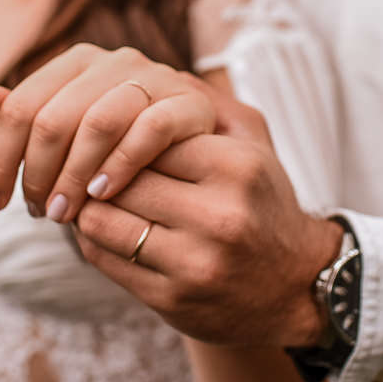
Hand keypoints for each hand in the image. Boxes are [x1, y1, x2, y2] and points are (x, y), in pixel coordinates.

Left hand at [0, 44, 215, 222]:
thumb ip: (26, 120)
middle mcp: (118, 60)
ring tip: (64, 213)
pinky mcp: (193, 104)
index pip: (21, 105)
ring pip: (99, 120)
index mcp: (81, 62)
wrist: (210, 167)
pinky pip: (151, 128)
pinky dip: (121, 162)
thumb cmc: (129, 154)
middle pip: (54, 116)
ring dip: (74, 173)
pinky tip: (103, 193)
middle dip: (36, 172)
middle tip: (36, 213)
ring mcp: (158, 78)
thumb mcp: (73, 142)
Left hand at [72, 95, 343, 346]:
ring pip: (100, 218)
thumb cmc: (262, 201)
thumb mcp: (253, 142)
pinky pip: (102, 257)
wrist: (293, 286)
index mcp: (239, 168)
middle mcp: (220, 217)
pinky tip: (106, 226)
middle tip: (94, 167)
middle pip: (121, 178)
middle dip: (102, 171)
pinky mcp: (171, 299)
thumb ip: (204, 102)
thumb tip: (140, 81)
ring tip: (95, 196)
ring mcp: (195, 263)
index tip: (119, 137)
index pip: (148, 135)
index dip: (127, 136)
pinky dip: (92, 237)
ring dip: (89, 205)